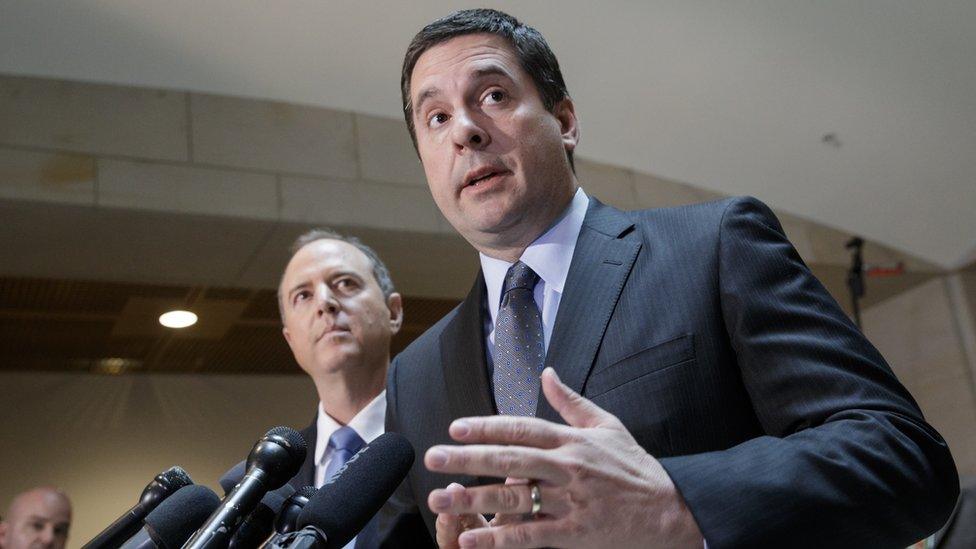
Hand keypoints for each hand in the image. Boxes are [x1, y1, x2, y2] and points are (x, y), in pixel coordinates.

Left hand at [425, 368, 702, 547]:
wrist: (671, 511)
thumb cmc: (635, 468)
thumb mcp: (608, 426)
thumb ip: (572, 402)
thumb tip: (546, 374)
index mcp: (573, 440)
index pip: (522, 429)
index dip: (487, 426)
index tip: (455, 428)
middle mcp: (568, 468)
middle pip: (510, 460)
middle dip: (468, 459)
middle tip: (432, 458)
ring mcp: (571, 502)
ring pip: (515, 499)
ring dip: (474, 498)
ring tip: (440, 499)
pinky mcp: (575, 533)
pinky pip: (530, 536)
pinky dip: (499, 539)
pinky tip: (471, 539)